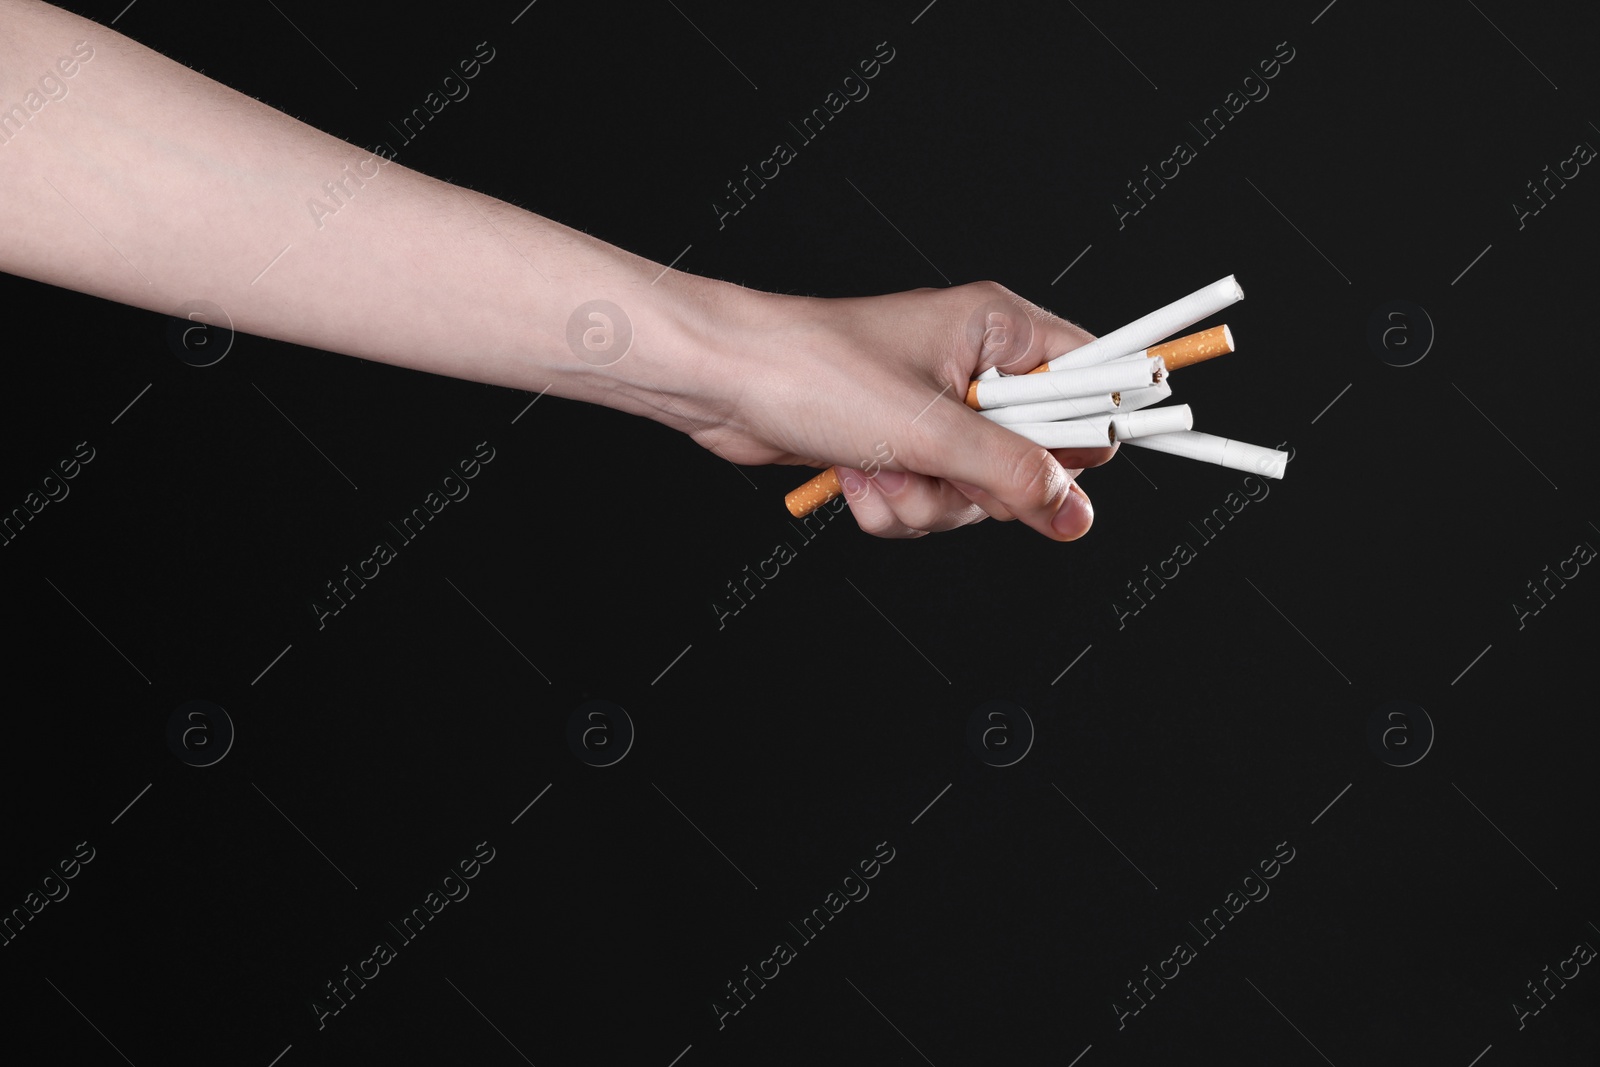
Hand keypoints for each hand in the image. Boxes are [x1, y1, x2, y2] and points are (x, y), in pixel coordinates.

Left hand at [678, 280, 1115, 539]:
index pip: (1089, 377)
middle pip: (1033, 457)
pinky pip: (928, 503)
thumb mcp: (930, 429)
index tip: (1067, 470)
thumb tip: (1078, 514)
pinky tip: (857, 478)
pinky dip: (892, 507)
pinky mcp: (898, 449)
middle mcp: (973, 369)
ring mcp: (935, 413)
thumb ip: (1015, 473)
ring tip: (881, 470)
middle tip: (941, 469)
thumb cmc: (817, 372)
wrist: (723, 384)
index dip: (1087, 431)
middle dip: (979, 485)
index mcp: (997, 329)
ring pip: (976, 493)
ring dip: (925, 501)